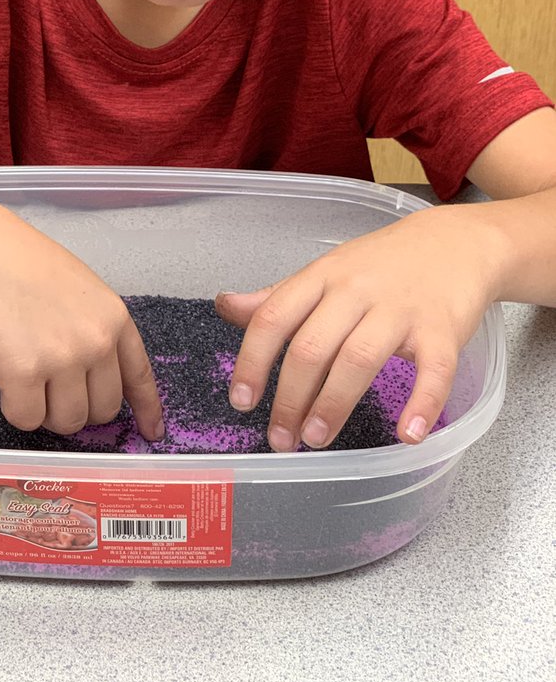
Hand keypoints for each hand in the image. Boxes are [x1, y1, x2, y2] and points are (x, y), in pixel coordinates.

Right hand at [0, 195, 164, 440]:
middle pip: (102, 410)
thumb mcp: (80, 291)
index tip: (150, 432)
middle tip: (51, 389)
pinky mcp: (24, 375)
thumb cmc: (21, 264)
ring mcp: (63, 359)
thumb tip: (94, 378)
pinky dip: (15, 408)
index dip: (146, 409)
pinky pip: (27, 419)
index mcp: (114, 319)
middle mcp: (97, 342)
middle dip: (78, 408)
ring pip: (67, 421)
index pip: (139, 376)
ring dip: (46, 412)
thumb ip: (95, 330)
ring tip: (27, 379)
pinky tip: (5, 380)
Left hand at [216, 205, 505, 451]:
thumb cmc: (383, 264)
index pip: (275, 317)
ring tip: (316, 439)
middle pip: (312, 346)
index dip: (253, 361)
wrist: (458, 242)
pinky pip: (434, 370)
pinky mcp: (443, 329)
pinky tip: (407, 435)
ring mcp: (400, 309)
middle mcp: (355, 291)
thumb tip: (224, 306)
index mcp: (321, 278)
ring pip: (359, 358)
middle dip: (290, 398)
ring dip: (334, 404)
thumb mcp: (325, 272)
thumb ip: (278, 297)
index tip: (242, 402)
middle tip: (280, 439)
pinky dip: (422, 404)